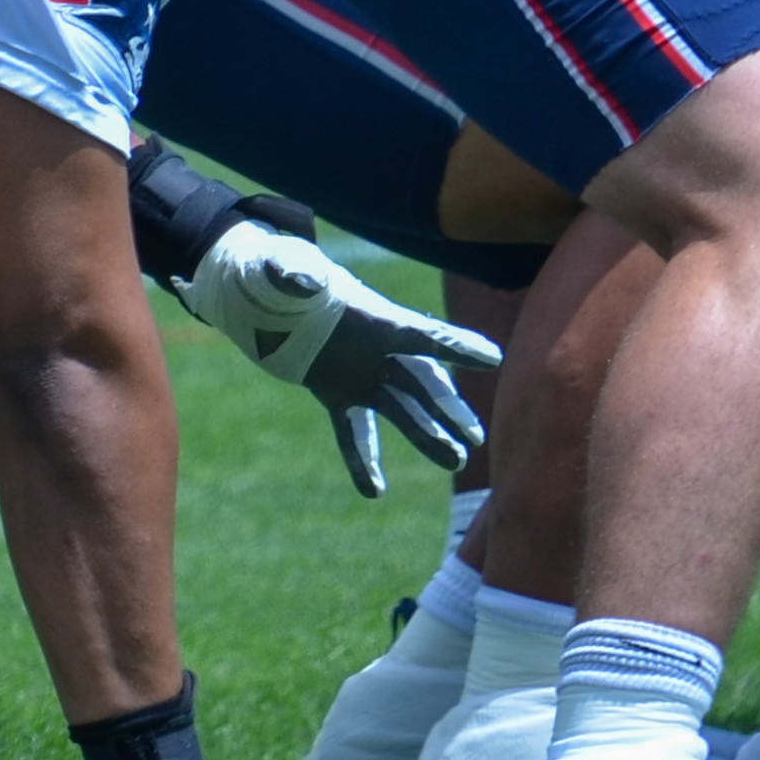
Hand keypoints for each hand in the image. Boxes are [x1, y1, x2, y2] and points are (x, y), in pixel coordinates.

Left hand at [172, 218, 500, 498]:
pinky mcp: (338, 396)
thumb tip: (298, 281)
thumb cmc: (279, 272)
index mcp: (373, 317)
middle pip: (421, 383)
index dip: (456, 345)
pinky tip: (373, 492)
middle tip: (475, 437)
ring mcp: (361, 376)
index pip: (420, 333)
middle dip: (448, 409)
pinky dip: (362, 461)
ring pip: (401, 411)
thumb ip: (290, 273)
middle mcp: (376, 350)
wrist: (267, 296)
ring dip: (426, 437)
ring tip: (454, 463)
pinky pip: (354, 433)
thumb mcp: (280, 267)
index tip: (493, 358)